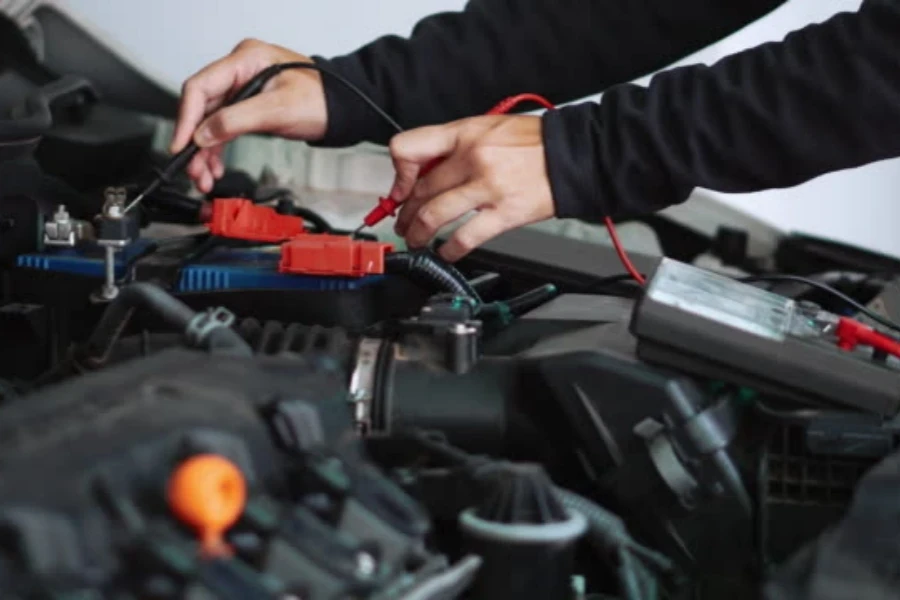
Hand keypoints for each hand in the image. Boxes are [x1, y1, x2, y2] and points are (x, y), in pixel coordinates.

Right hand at [170, 39, 327, 192]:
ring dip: (204, 151)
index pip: (201, 87)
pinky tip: (215, 166)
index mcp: (246, 59)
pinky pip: (223, 127)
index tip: (181, 145)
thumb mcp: (278, 110)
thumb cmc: (321, 100)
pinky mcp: (248, 106)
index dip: (187, 118)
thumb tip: (204, 135)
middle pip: (202, 107)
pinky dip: (217, 148)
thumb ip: (237, 120)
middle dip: (195, 141)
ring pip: (210, 121)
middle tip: (193, 169)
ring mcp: (243, 88)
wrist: (342, 110)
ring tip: (203, 176)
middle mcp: (240, 71)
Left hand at [388, 115, 554, 261]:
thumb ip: (455, 146)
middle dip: (405, 213)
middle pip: (421, 190)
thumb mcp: (488, 128)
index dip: (398, 173)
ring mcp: (488, 187)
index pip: (409, 148)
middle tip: (404, 223)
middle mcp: (473, 158)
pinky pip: (466, 237)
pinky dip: (450, 250)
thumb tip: (426, 170)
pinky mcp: (505, 213)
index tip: (399, 189)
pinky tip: (446, 252)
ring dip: (418, 233)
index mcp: (465, 133)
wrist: (575, 155)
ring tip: (416, 240)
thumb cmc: (535, 143)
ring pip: (434, 215)